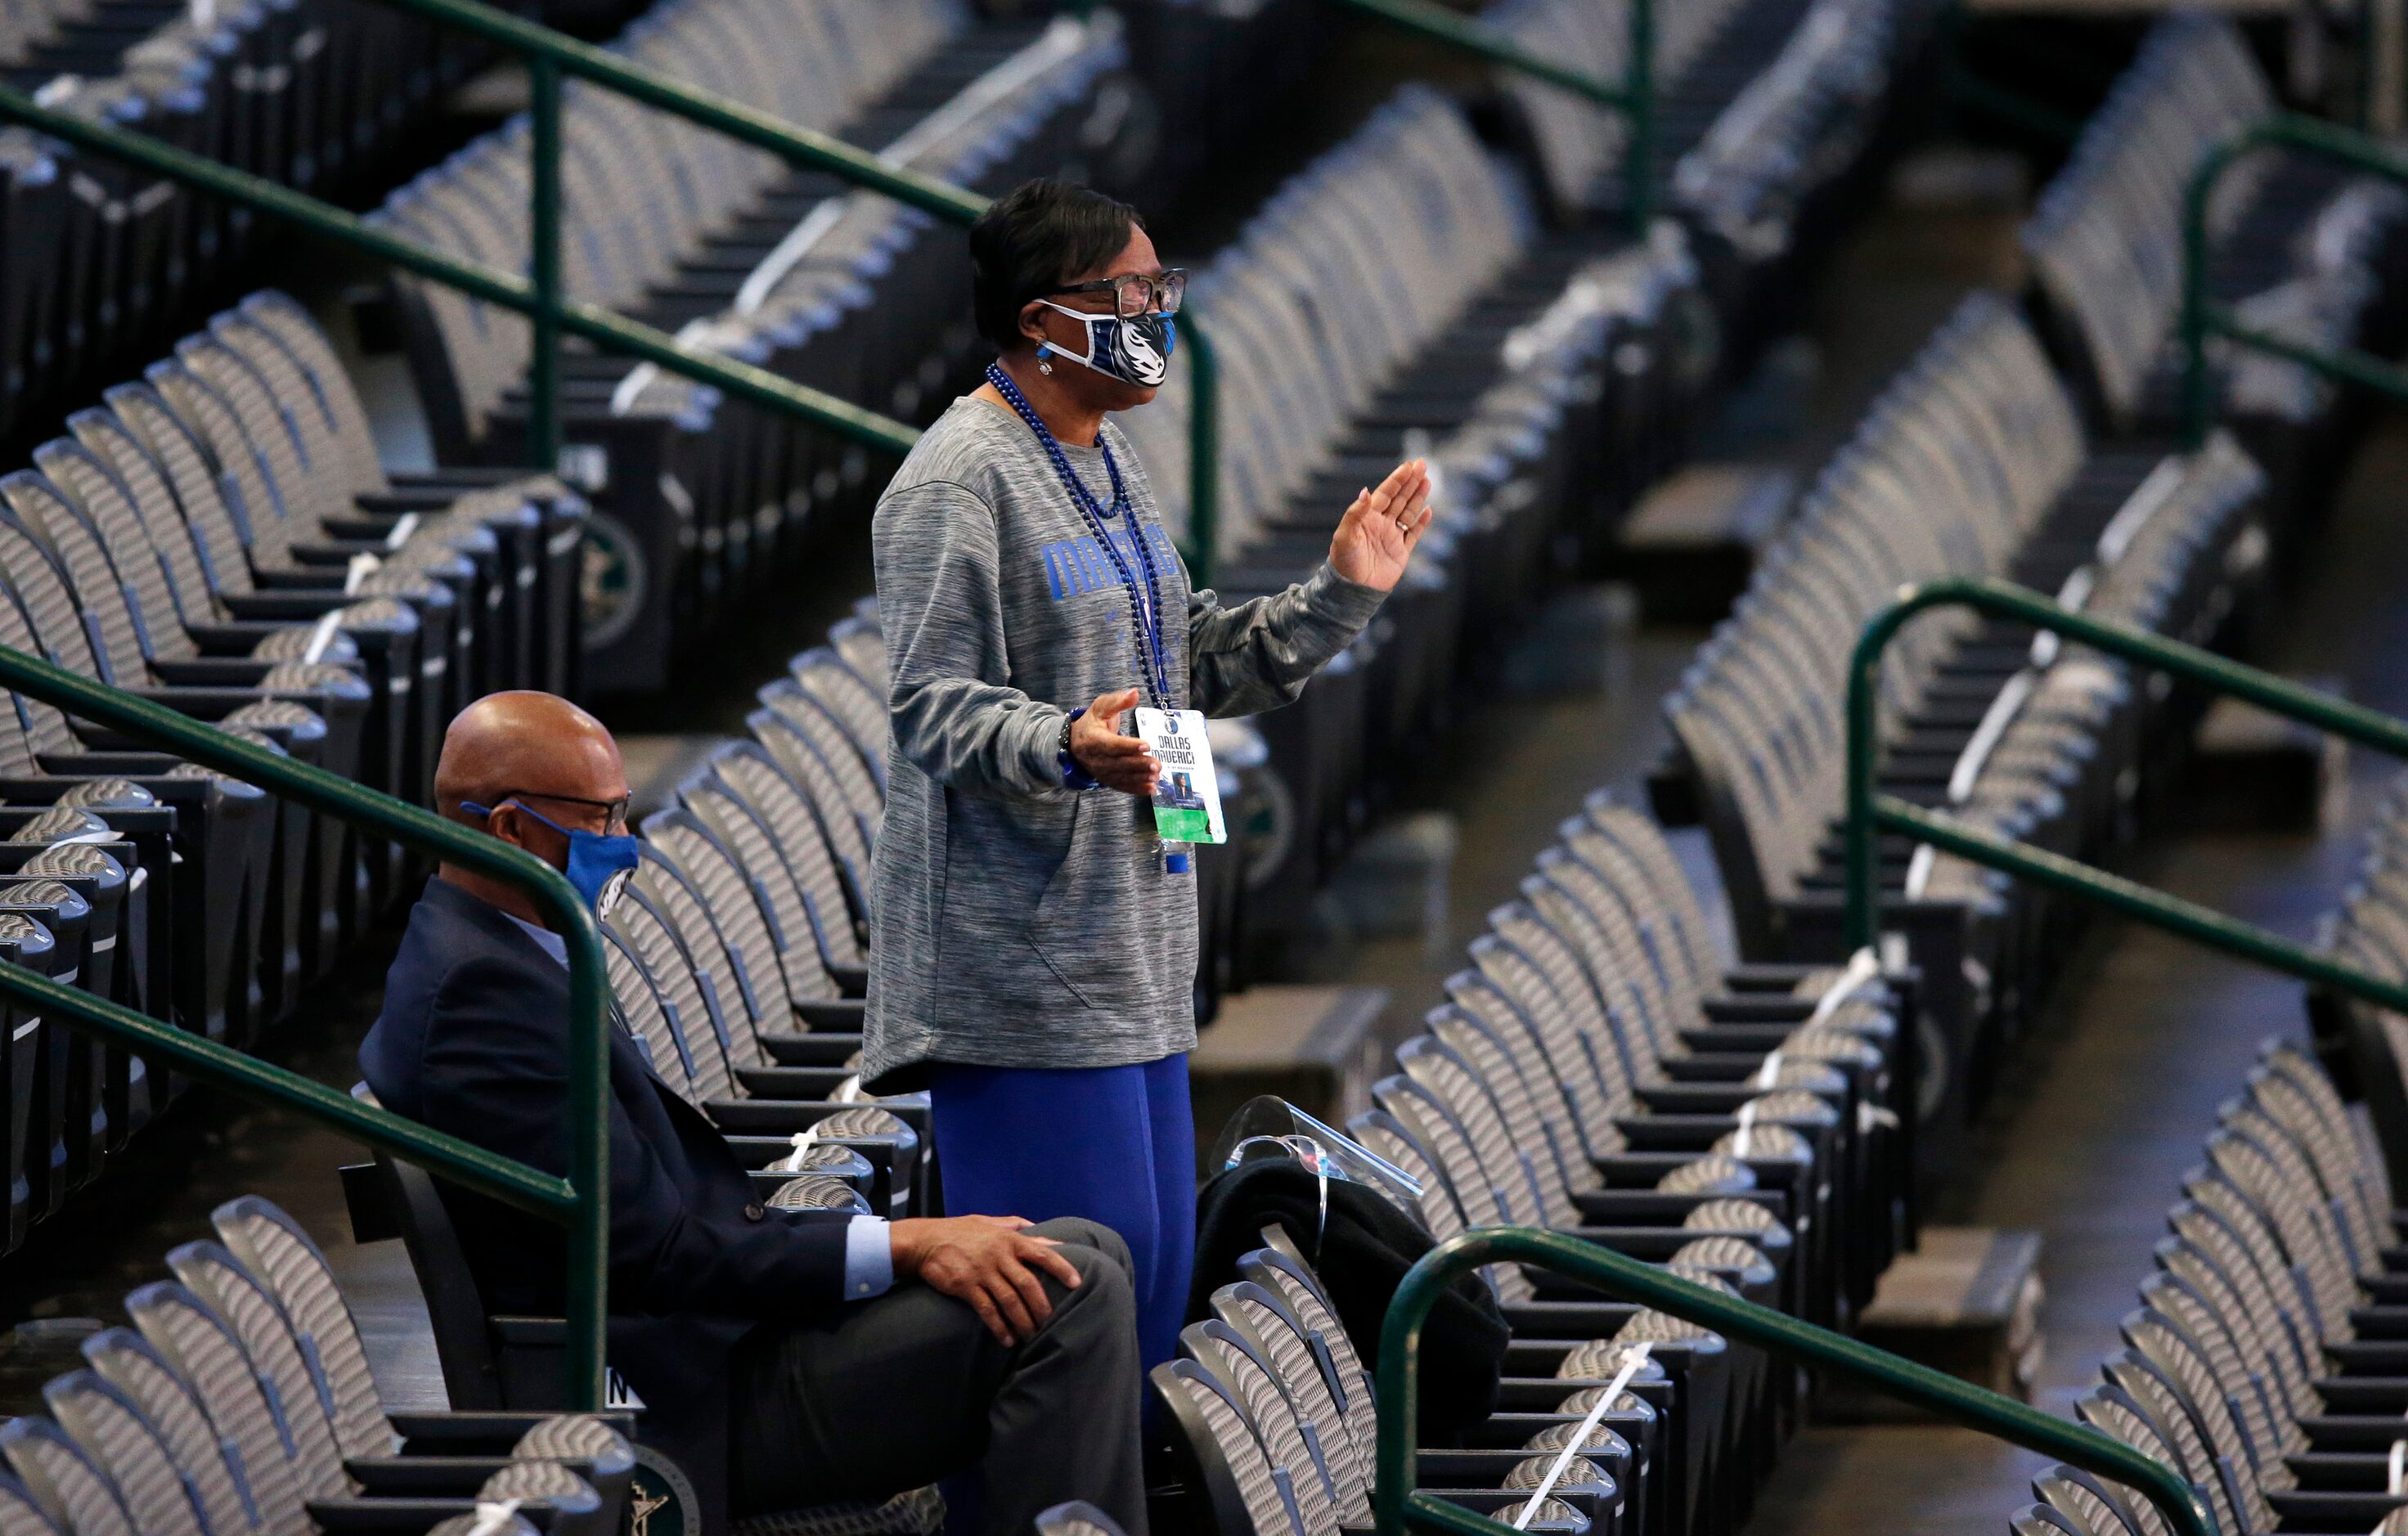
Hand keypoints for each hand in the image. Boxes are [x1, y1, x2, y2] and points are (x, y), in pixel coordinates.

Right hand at [891, 1214, 1083, 1344]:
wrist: (925, 1241)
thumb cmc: (960, 1231)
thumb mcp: (989, 1222)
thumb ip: (1015, 1225)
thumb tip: (1038, 1227)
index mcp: (1008, 1239)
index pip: (1042, 1253)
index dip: (1062, 1268)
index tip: (1077, 1283)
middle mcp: (999, 1255)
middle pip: (1028, 1284)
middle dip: (1042, 1307)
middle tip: (1050, 1323)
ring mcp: (982, 1271)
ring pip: (1010, 1301)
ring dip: (1023, 1321)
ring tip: (1031, 1336)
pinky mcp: (966, 1286)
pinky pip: (987, 1310)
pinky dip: (999, 1326)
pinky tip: (1007, 1339)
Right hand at [1070, 687, 1159, 794]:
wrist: (1076, 742)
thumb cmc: (1092, 722)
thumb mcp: (1101, 707)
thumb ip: (1118, 701)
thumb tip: (1134, 693)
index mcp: (1092, 739)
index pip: (1111, 744)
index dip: (1128, 746)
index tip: (1146, 744)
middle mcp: (1095, 758)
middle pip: (1119, 763)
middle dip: (1139, 764)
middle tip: (1156, 764)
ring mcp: (1101, 771)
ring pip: (1122, 776)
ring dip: (1140, 778)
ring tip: (1156, 776)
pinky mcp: (1107, 779)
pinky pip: (1122, 786)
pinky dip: (1137, 789)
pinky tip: (1151, 789)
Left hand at [1328, 458, 1433, 591]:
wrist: (1353, 591)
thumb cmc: (1344, 563)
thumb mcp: (1344, 536)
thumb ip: (1355, 513)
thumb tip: (1366, 491)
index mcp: (1367, 518)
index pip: (1385, 493)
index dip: (1397, 479)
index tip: (1409, 465)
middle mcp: (1381, 524)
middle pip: (1400, 498)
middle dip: (1411, 481)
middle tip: (1422, 464)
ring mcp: (1392, 537)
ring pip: (1409, 512)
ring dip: (1418, 496)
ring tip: (1427, 480)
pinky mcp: (1401, 552)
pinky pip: (1414, 534)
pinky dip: (1422, 523)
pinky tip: (1429, 510)